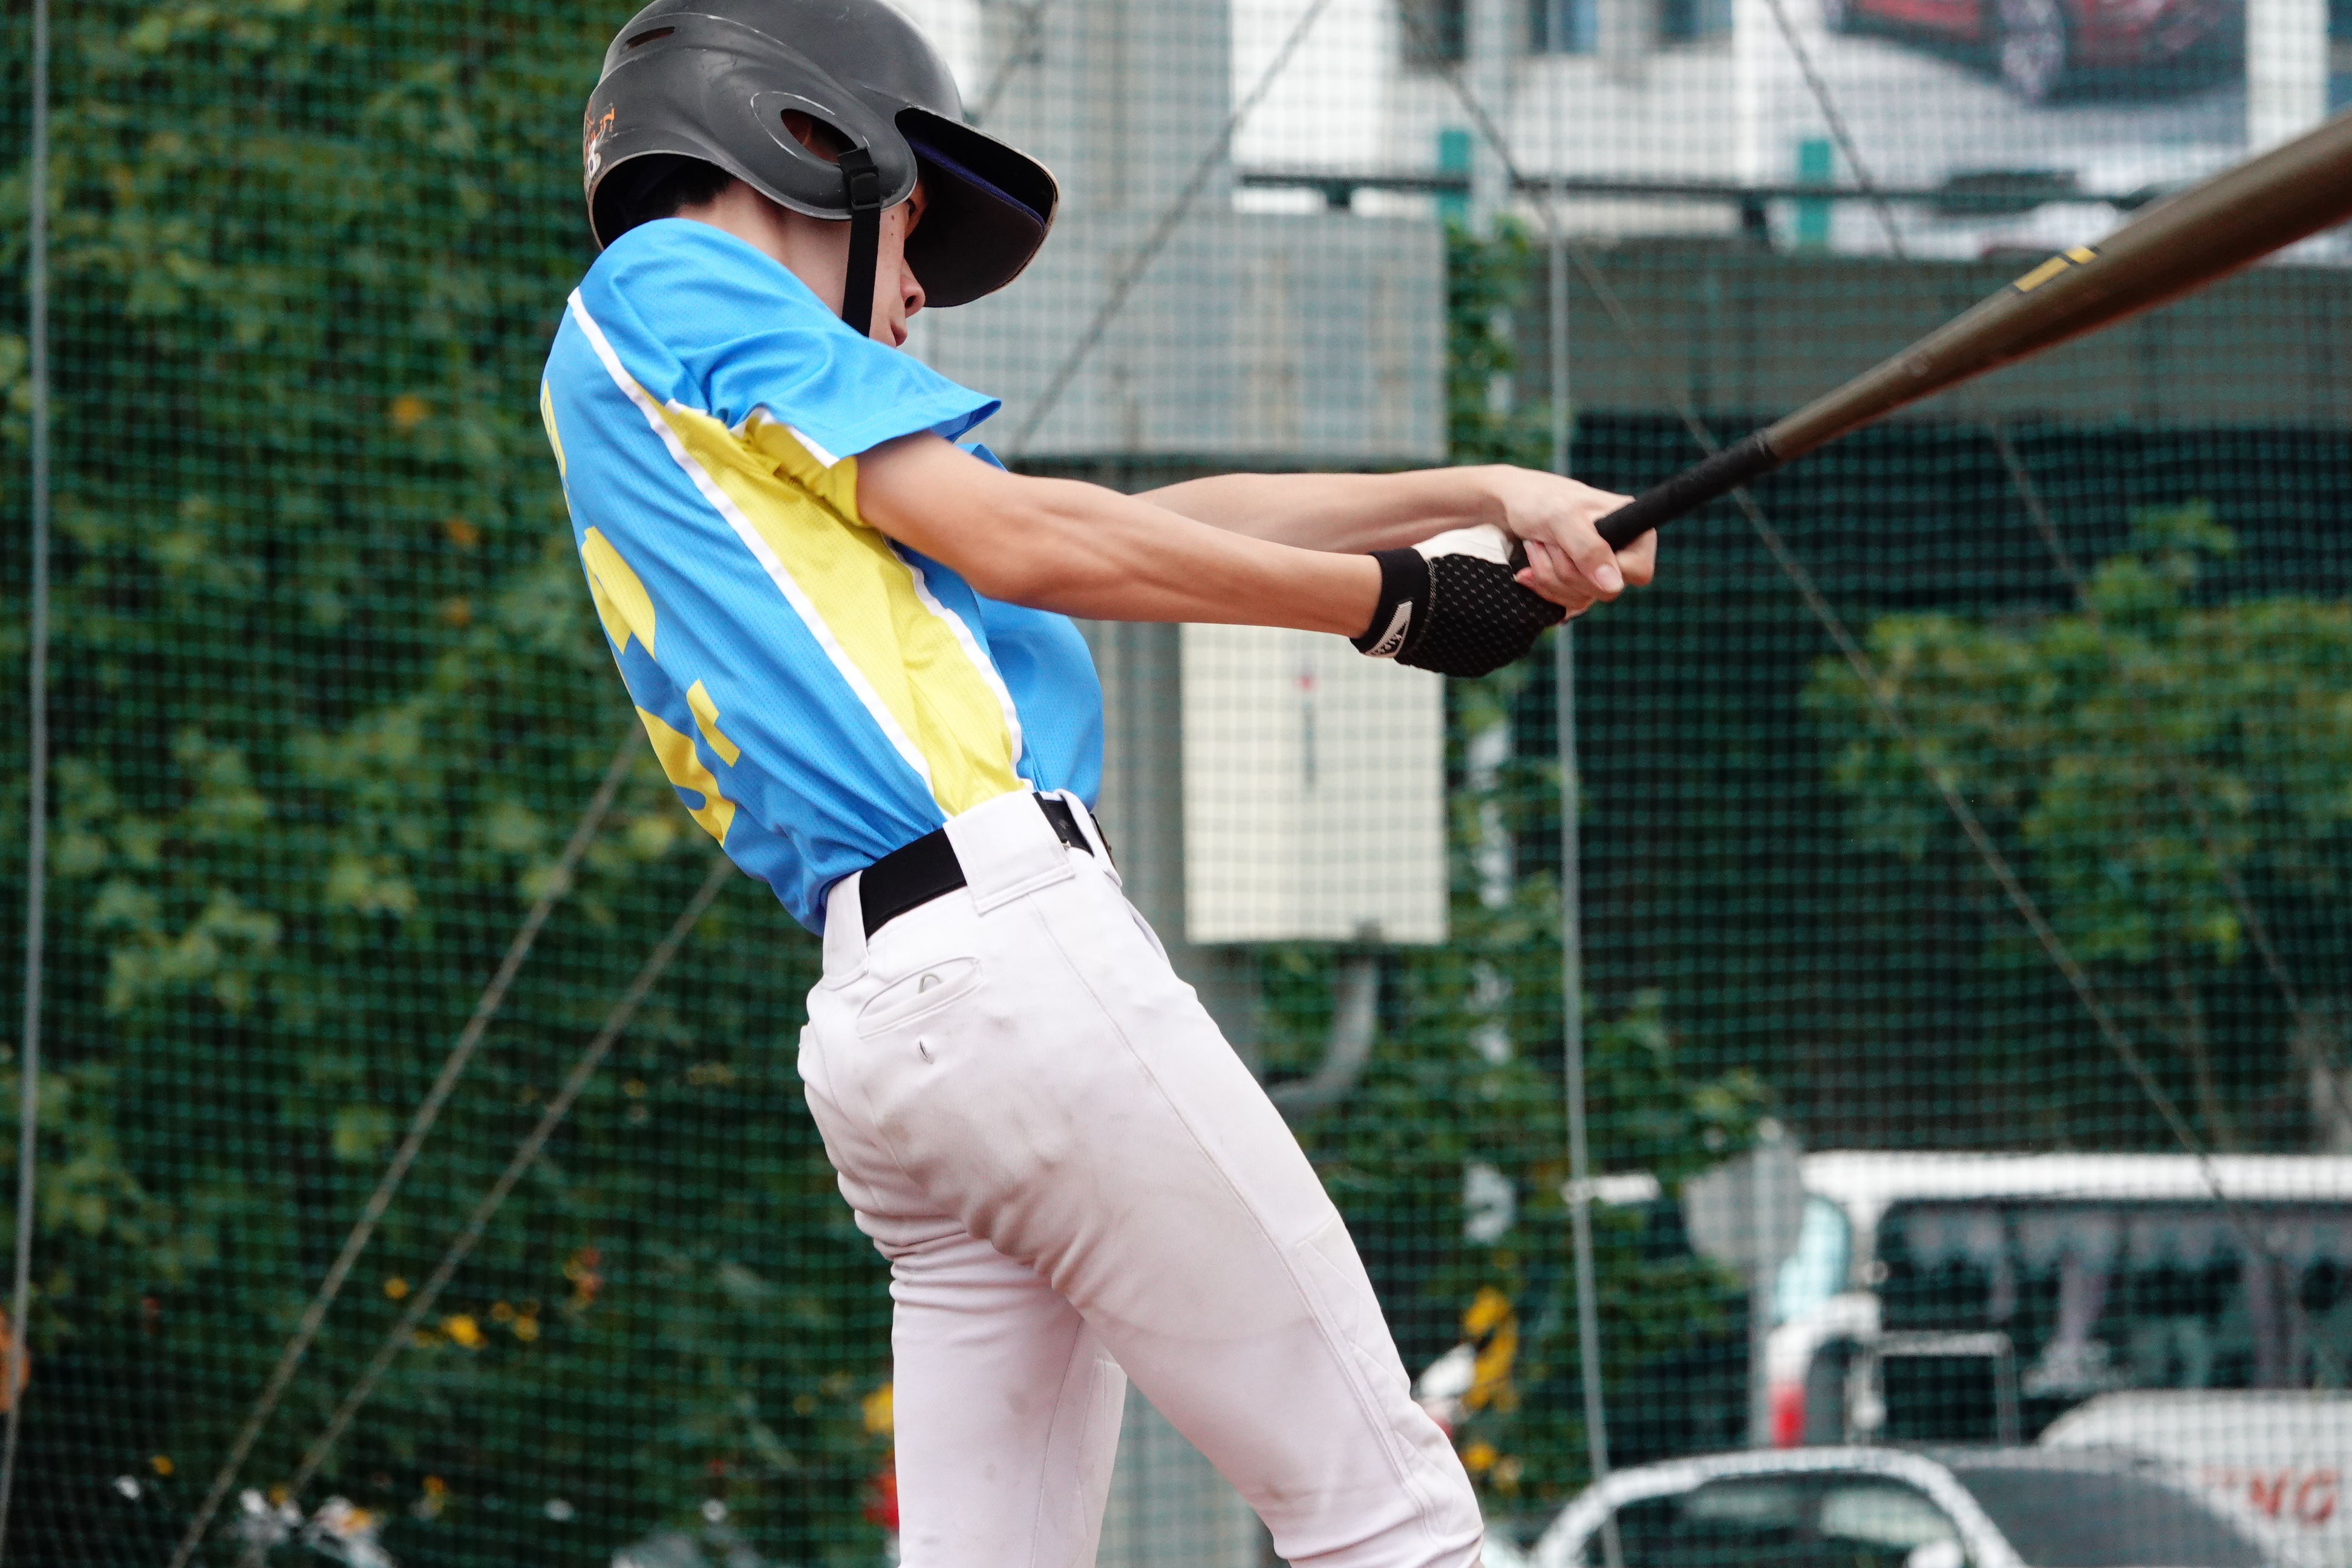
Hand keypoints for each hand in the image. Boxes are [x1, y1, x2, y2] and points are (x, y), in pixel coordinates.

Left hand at [1472, 466, 1657, 617]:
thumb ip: (1589, 549)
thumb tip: (1614, 586)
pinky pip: (1567, 604)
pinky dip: (1543, 587)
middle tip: (1549, 542)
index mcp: (1634, 528)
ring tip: (1536, 547)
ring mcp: (1599, 571)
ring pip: (1583, 599)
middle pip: (1607, 591)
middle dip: (1567, 570)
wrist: (1512, 505)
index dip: (1606, 568)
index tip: (1576, 547)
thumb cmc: (1540, 501)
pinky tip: (1528, 569)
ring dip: (1549, 576)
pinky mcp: (1578, 584)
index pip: (1638, 572)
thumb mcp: (1562, 518)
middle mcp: (1622, 552)